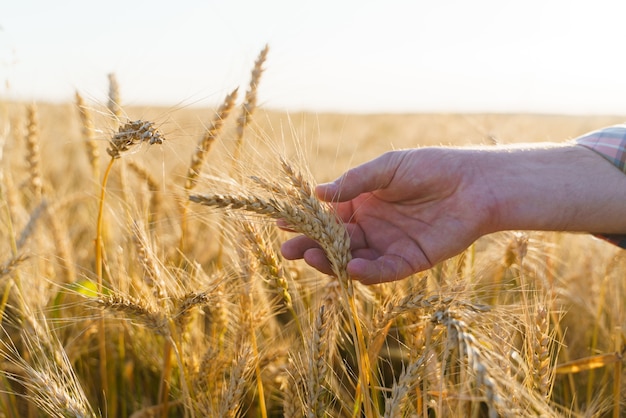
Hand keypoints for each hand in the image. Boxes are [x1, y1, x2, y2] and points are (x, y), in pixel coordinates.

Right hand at [280, 148, 493, 283]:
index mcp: (364, 204)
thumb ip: (354, 182)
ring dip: (333, 261)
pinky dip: (367, 272)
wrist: (475, 183)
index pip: (329, 217)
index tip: (283, 223)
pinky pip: (384, 271)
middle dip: (311, 246)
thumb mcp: (387, 168)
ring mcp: (390, 245)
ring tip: (312, 258)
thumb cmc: (431, 167)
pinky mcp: (410, 261)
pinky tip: (351, 268)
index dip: (307, 221)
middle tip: (289, 250)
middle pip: (336, 241)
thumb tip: (316, 192)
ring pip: (354, 259)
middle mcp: (373, 227)